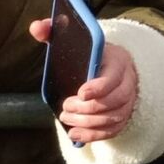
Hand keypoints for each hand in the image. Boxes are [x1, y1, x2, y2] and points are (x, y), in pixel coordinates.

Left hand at [30, 20, 138, 143]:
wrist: (113, 64)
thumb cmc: (90, 51)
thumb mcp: (75, 38)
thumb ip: (54, 30)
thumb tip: (36, 27)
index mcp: (117, 60)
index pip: (113, 77)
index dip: (98, 87)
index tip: (80, 93)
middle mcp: (127, 82)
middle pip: (113, 100)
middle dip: (87, 108)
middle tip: (65, 107)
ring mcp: (128, 101)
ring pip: (113, 117)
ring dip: (88, 122)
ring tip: (66, 118)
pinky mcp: (123, 116)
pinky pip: (113, 130)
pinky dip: (94, 135)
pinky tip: (75, 135)